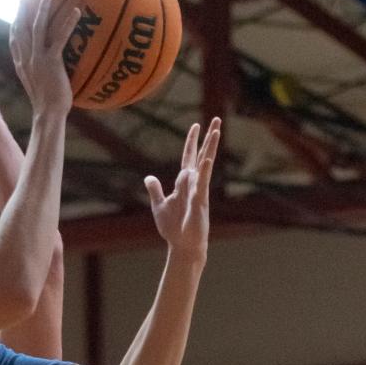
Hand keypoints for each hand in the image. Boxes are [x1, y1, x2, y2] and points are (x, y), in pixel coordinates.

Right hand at [10, 0, 79, 117]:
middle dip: (21, 12)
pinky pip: (59, 38)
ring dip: (42, 10)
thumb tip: (48, 69)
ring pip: (37, 28)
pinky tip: (76, 11)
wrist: (48, 114)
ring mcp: (37, 60)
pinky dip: (68, 23)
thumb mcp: (39, 86)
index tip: (15, 15)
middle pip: (20, 30)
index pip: (14, 42)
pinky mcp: (51, 62)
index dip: (14, 27)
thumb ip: (39, 74)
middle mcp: (26, 60)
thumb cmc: (47, 105)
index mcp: (22, 66)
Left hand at [145, 117, 220, 257]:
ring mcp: (198, 190)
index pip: (188, 157)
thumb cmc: (173, 228)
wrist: (182, 245)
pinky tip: (207, 159)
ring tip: (216, 131)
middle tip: (215, 119)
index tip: (195, 126)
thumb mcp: (159, 205)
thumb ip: (155, 190)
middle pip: (201, 155)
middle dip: (207, 138)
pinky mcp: (200, 201)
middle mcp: (193, 183)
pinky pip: (202, 183)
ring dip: (210, 148)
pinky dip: (204, 171)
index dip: (191, 142)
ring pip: (205, 164)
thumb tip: (148, 177)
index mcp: (183, 183)